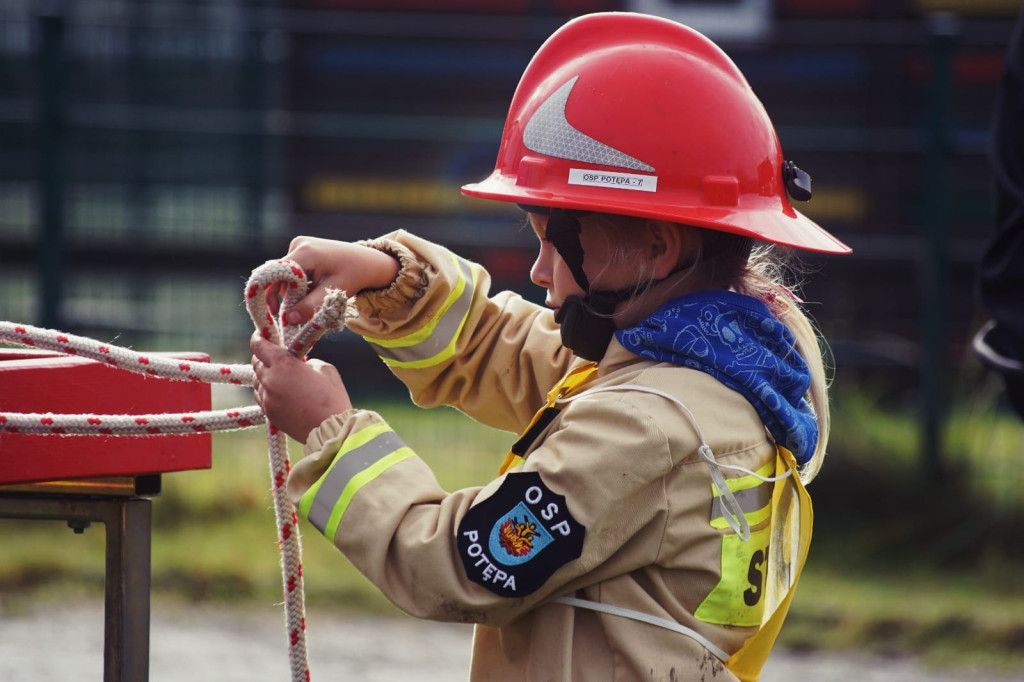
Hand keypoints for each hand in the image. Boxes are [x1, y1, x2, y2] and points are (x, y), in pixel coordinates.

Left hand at [251, 334, 352, 443]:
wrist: (330, 429)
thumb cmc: (332, 398)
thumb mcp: (325, 369)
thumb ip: (309, 362)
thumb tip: (302, 364)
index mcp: (284, 364)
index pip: (260, 346)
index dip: (259, 338)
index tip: (261, 335)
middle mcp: (270, 380)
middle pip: (256, 363)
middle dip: (264, 357)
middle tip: (276, 357)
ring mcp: (267, 398)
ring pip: (258, 381)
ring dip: (266, 376)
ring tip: (282, 377)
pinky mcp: (269, 413)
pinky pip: (262, 397)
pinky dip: (268, 391)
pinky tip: (282, 392)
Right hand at [268, 236, 399, 324]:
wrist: (368, 262)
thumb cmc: (353, 275)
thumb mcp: (332, 293)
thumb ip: (310, 306)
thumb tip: (288, 319)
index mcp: (305, 252)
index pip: (277, 273)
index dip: (272, 293)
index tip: (275, 312)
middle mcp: (299, 244)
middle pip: (280, 274)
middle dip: (285, 296)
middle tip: (291, 316)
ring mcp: (300, 245)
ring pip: (285, 275)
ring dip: (293, 292)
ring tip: (308, 303)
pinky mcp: (303, 249)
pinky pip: (292, 271)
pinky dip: (298, 285)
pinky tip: (312, 292)